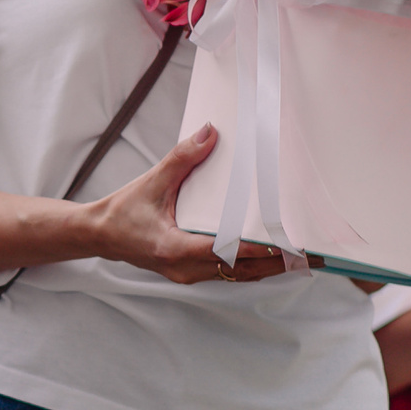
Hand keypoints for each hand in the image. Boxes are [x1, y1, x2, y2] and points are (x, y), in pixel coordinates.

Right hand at [86, 125, 292, 284]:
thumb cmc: (123, 212)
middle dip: (276, 261)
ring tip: (300, 256)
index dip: (258, 248)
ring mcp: (188, 275)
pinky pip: (229, 273)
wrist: (100, 235)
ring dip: (268, 266)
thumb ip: (181, 159)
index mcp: (173, 248)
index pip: (225, 250)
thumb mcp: (151, 183)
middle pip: (241, 269)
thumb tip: (209, 134)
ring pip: (238, 275)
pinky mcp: (190, 273)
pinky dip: (252, 265)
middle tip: (310, 252)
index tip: (287, 242)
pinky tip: (271, 256)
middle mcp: (184, 268)